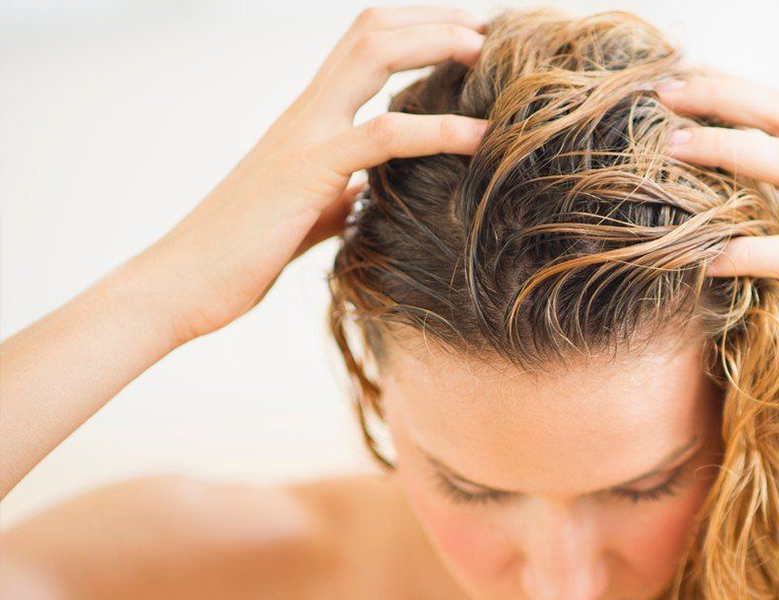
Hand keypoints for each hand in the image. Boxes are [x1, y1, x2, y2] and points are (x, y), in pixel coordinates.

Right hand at [124, 7, 489, 346]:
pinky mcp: (307, 172)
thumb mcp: (307, 213)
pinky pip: (381, 136)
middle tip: (487, 24)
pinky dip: (438, 129)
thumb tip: (371, 192)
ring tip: (488, 53)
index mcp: (307, 121)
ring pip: (371, 55)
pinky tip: (481, 136)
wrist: (182, 286)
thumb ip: (340, 193)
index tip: (465, 35)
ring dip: (435, 44)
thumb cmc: (241, 255)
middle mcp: (304, 114)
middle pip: (370, 31)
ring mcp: (304, 136)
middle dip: (432, 19)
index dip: (413, 30)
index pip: (361, 47)